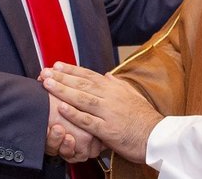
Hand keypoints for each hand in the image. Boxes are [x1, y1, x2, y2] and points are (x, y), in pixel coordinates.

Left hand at [40, 62, 163, 163]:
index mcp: (114, 88)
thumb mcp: (132, 94)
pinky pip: (88, 121)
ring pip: (82, 99)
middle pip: (82, 84)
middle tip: (44, 72)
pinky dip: (74, 114)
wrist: (157, 136)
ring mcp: (109, 112)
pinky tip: (62, 108)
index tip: (56, 65)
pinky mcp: (108, 129)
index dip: (71, 70)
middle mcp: (110, 97)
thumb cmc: (144, 117)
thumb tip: (107, 75)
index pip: (89, 75)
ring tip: (47, 85)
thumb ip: (117, 84)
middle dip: (61, 77)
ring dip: (63, 91)